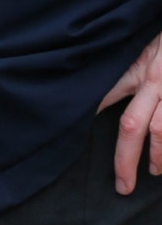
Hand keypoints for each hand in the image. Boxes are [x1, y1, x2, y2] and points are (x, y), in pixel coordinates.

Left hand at [99, 29, 161, 191]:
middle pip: (134, 125)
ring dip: (159, 156)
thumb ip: (129, 60)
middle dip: (126, 159)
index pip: (108, 92)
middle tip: (123, 186)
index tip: (72, 128)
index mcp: (140, 67)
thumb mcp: (144, 39)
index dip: (92, 110)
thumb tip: (99, 74)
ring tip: (154, 171)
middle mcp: (157, 82)